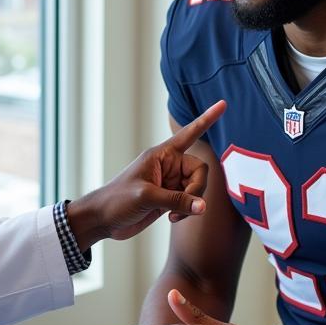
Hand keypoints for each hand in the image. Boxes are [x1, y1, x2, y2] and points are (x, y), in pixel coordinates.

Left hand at [65, 100, 226, 249]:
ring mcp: (170, 183)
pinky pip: (190, 202)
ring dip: (191, 204)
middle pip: (200, 171)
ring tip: (174, 216)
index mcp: (161, 155)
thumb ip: (176, 200)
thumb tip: (203, 206)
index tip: (223, 104)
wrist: (102, 220)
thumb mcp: (146, 196)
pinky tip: (172, 218)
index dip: (206, 119)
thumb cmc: (116, 200)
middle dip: (197, 190)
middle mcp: (168, 166)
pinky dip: (187, 211)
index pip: (189, 134)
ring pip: (197, 189)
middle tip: (184, 207)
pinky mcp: (169, 199)